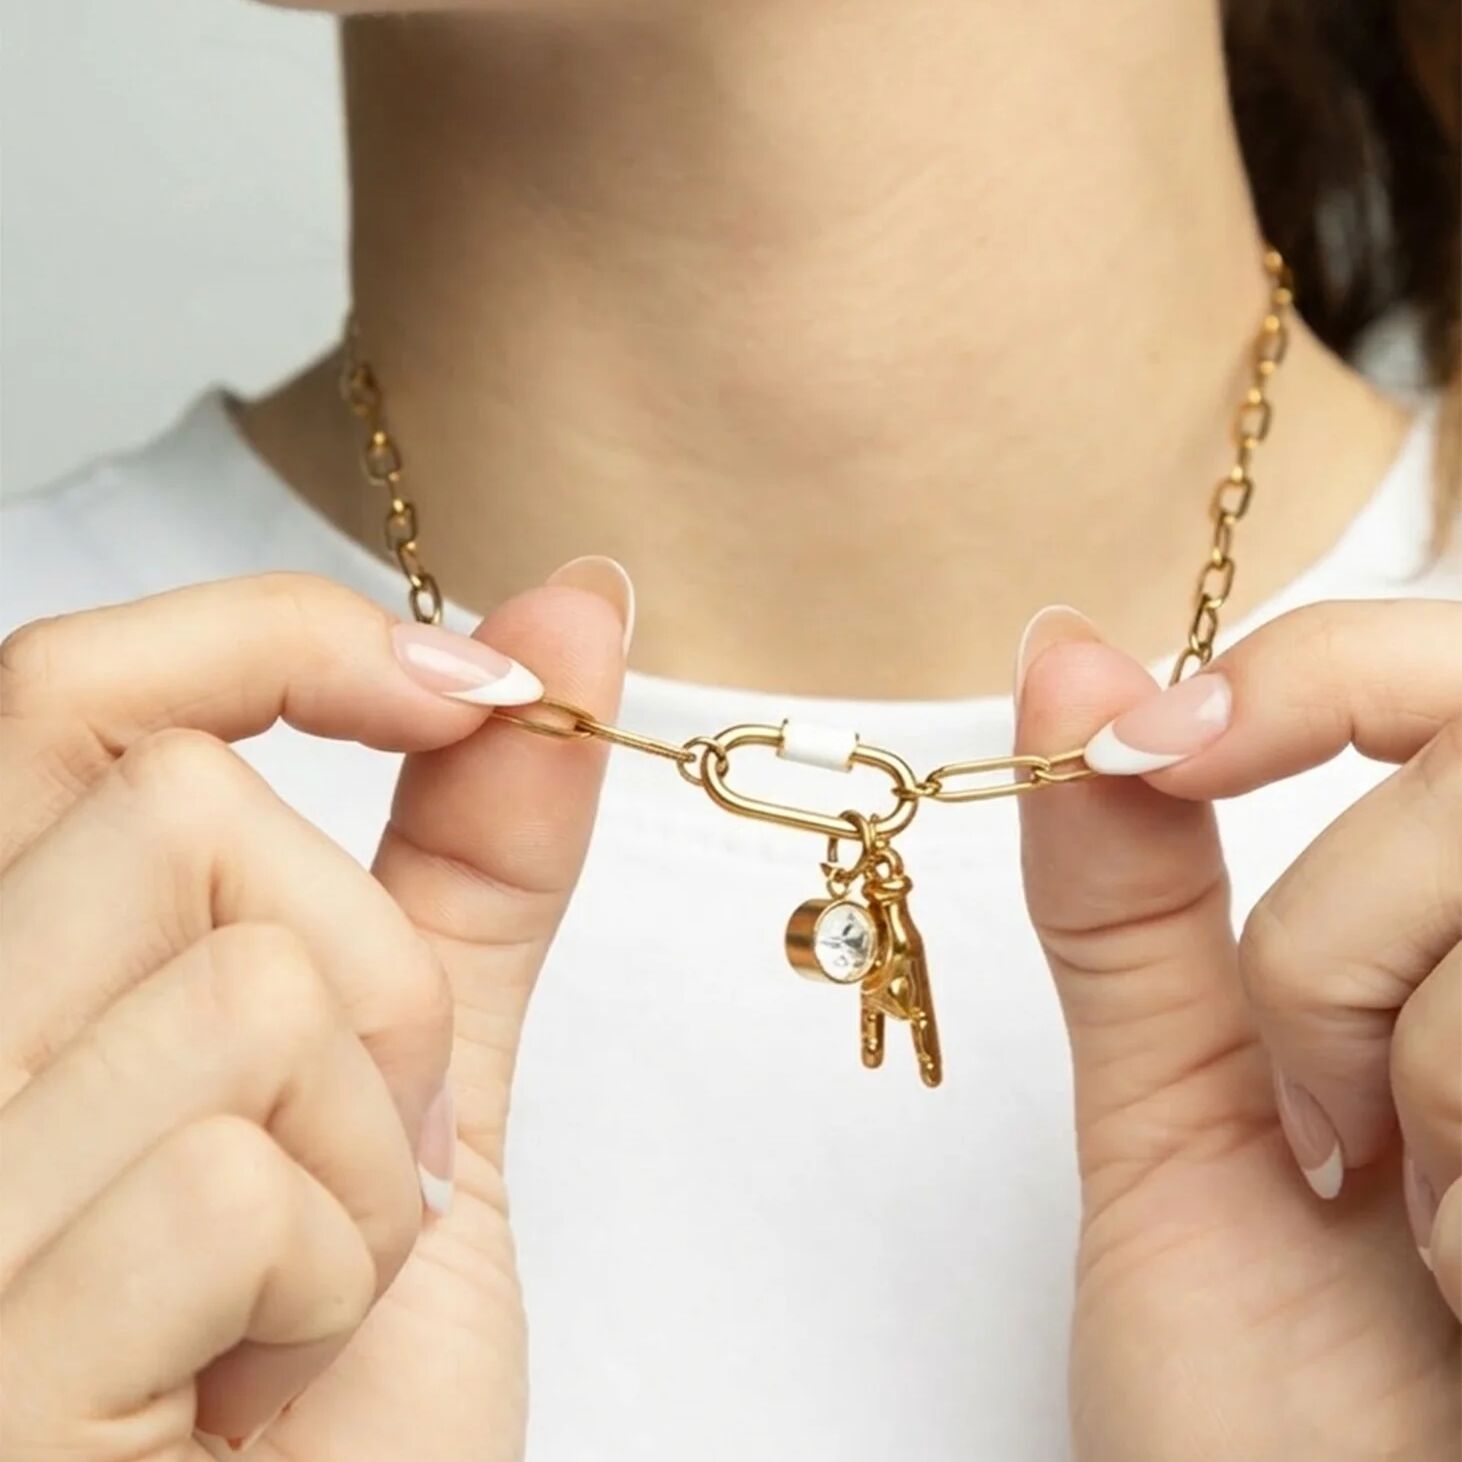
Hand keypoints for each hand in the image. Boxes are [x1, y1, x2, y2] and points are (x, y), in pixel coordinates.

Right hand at [0, 570, 625, 1459]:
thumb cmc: (340, 1370)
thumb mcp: (416, 1063)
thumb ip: (476, 840)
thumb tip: (576, 608)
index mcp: (6, 960)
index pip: (69, 683)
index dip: (281, 638)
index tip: (463, 684)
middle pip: (183, 809)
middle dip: (370, 974)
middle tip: (365, 1134)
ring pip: (244, 986)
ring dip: (364, 1141)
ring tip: (310, 1270)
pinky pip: (236, 1176)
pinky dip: (331, 1273)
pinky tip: (260, 1367)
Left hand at [1017, 599, 1460, 1461]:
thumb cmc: (1259, 1397)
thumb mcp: (1175, 1110)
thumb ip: (1129, 891)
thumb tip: (1061, 648)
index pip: (1447, 655)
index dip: (1311, 667)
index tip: (1166, 751)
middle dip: (1338, 939)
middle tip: (1329, 1122)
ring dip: (1426, 1082)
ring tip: (1429, 1228)